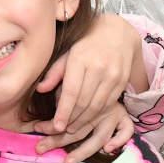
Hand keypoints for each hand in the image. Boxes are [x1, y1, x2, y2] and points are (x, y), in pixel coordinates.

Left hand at [32, 13, 143, 157]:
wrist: (117, 32)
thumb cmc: (86, 42)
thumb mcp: (67, 51)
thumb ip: (54, 71)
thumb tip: (40, 89)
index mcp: (80, 58)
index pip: (71, 91)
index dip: (63, 111)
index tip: (56, 126)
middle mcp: (98, 67)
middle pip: (84, 102)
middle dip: (72, 119)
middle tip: (62, 130)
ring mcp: (113, 74)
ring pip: (97, 105)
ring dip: (84, 120)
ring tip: (73, 127)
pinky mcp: (122, 81)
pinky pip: (109, 103)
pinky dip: (97, 113)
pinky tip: (88, 118)